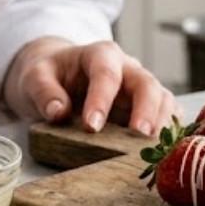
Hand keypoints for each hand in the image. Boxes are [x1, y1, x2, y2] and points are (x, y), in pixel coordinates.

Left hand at [3, 37, 178, 135]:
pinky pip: (167, 116)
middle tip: (140, 136)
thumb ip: (43, 91)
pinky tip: (165, 150)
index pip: (106, 74)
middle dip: (146, 110)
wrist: (60, 74)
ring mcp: (142, 88)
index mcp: (101, 55)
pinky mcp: (149, 108)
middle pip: (146, 84)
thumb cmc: (50, 74)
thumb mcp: (35, 76)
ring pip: (164, 100)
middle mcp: (128, 69)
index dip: (102, 99)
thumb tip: (57, 111)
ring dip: (162, 124)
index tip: (91, 126)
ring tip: (155, 150)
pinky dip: (170, 132)